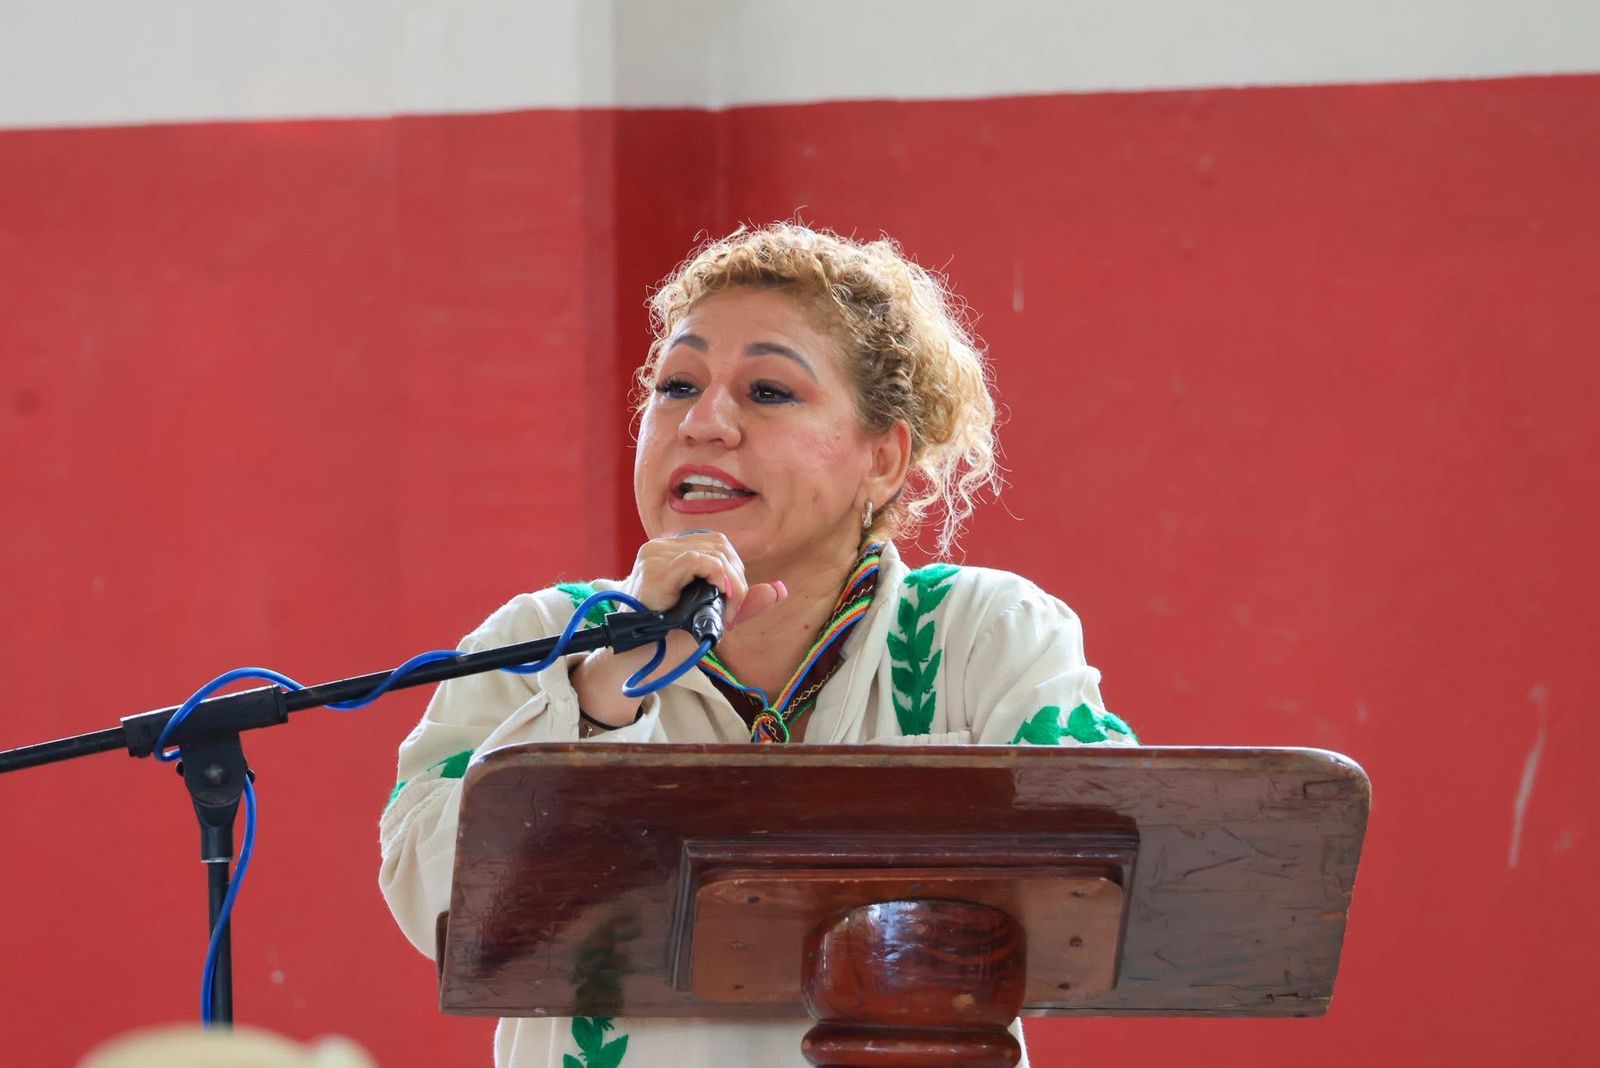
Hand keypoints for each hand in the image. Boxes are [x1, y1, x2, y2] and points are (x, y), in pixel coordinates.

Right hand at [571, 531, 785, 724]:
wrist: (634, 661)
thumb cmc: (665, 638)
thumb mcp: (709, 617)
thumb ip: (740, 602)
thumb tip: (779, 590)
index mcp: (673, 550)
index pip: (718, 544)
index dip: (735, 570)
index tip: (734, 605)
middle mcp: (661, 547)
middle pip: (719, 545)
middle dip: (737, 577)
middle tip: (732, 614)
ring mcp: (655, 555)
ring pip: (712, 551)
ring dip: (731, 583)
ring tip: (726, 614)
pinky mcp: (653, 570)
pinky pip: (696, 560)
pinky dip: (717, 576)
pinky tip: (720, 596)